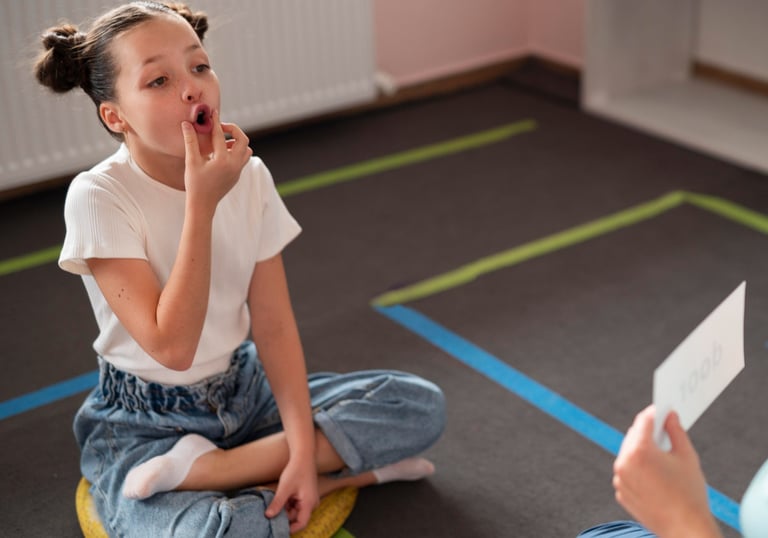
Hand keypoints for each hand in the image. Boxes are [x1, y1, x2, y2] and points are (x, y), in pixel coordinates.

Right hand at [181, 110, 251, 210]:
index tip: (213, 112)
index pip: (220, 135)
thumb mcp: (191, 161)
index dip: (215, 121)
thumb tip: (186, 123)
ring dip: (237, 142)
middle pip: (243, 139)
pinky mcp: (237, 175)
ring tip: (222, 142)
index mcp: (222, 160)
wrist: (203, 205)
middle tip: (221, 128)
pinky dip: (236, 152)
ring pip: (246, 150)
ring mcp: (238, 171)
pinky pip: (242, 159)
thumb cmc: (195, 184)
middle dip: (233, 130)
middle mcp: (234, 164)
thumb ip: (191, 141)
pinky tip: (221, 153)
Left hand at [264, 456, 318, 532]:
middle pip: (297, 517)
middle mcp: (312, 503)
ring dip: (285, 509)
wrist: (303, 456)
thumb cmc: (296, 470)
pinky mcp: (306, 496)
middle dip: (285, 516)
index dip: (290, 528)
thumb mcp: (284, 488)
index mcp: (309, 503)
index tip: (277, 528)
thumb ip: (277, 503)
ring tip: (277, 501)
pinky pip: (296, 504)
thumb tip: (268, 516)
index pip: (301, 523)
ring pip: (295, 511)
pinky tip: (282, 497)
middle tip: (272, 512)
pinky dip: (288, 503)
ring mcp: (309, 499)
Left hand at [612, 405, 722, 537]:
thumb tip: (669, 416)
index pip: (643, 421)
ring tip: (661, 455)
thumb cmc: (689, 494)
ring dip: (641, 451)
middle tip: (664, 430)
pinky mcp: (621, 491)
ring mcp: (620, 479)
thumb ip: (675, 430)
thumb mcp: (687, 456)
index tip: (663, 410)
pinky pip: (627, 472)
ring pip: (628, 454)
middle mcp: (624, 462)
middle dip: (648, 432)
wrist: (685, 528)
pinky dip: (637, 469)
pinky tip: (655, 475)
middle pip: (633, 436)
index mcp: (640, 450)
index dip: (655, 413)